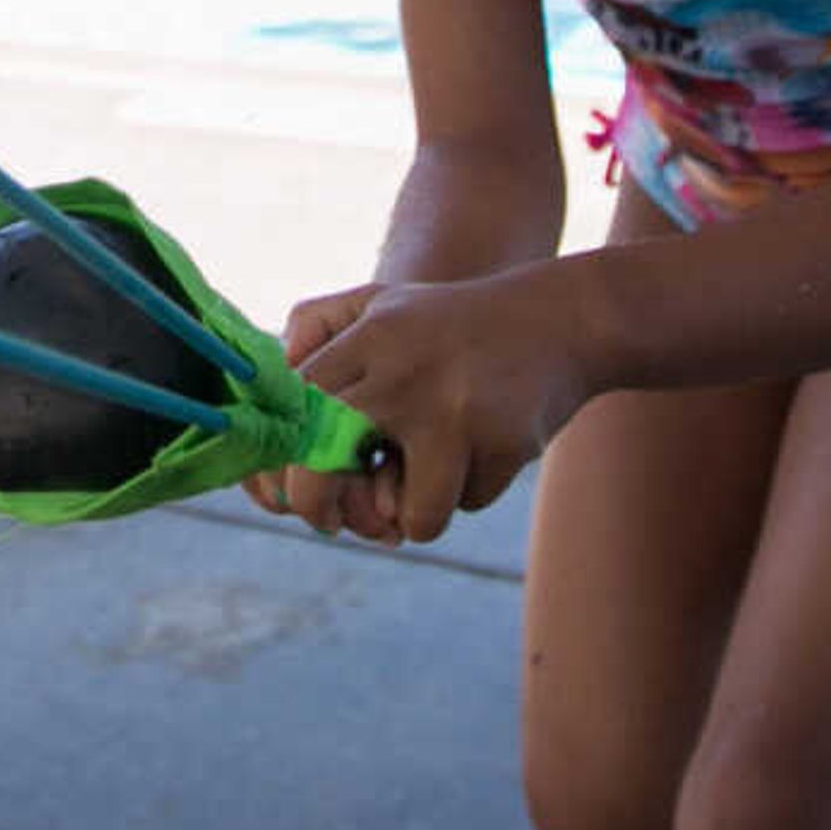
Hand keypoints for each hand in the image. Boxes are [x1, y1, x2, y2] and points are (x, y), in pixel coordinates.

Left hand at [243, 274, 594, 547]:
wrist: (564, 319)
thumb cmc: (449, 327)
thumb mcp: (378, 307)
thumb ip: (313, 338)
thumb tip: (266, 411)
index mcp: (369, 338)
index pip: (296, 412)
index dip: (283, 463)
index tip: (286, 490)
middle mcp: (404, 372)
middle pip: (324, 465)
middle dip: (320, 510)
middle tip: (331, 522)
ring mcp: (455, 410)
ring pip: (408, 514)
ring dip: (415, 516)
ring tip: (428, 481)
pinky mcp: (504, 441)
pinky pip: (464, 503)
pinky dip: (467, 492)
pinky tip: (483, 450)